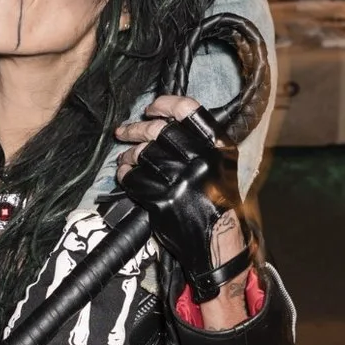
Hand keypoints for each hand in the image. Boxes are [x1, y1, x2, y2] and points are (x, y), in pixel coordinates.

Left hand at [115, 96, 249, 304]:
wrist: (218, 240)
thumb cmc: (217, 202)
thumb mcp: (220, 165)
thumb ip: (199, 142)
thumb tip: (164, 120)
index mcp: (218, 146)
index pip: (188, 110)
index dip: (165, 104)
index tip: (150, 108)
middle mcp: (201, 159)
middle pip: (159, 130)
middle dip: (136, 128)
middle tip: (124, 131)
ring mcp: (181, 179)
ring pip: (144, 154)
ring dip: (130, 154)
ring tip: (126, 157)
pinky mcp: (164, 199)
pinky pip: (135, 179)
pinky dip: (125, 174)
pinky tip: (125, 173)